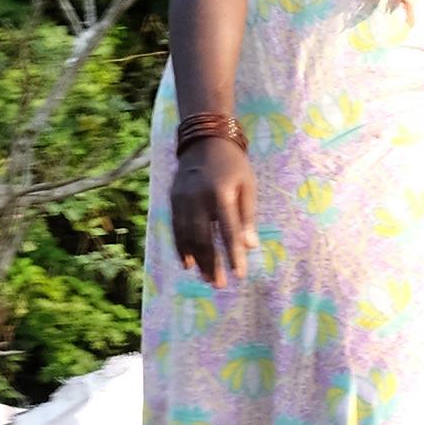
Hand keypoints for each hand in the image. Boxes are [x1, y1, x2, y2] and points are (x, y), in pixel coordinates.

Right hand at [168, 133, 257, 289]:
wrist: (204, 140)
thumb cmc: (233, 165)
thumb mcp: (247, 185)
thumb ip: (247, 215)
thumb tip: (250, 245)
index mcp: (221, 193)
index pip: (228, 231)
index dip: (234, 254)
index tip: (239, 275)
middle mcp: (198, 198)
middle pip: (204, 237)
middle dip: (212, 263)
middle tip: (218, 284)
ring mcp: (183, 199)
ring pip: (187, 235)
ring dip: (196, 259)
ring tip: (205, 278)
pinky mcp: (173, 199)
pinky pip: (176, 227)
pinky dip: (181, 246)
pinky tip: (187, 262)